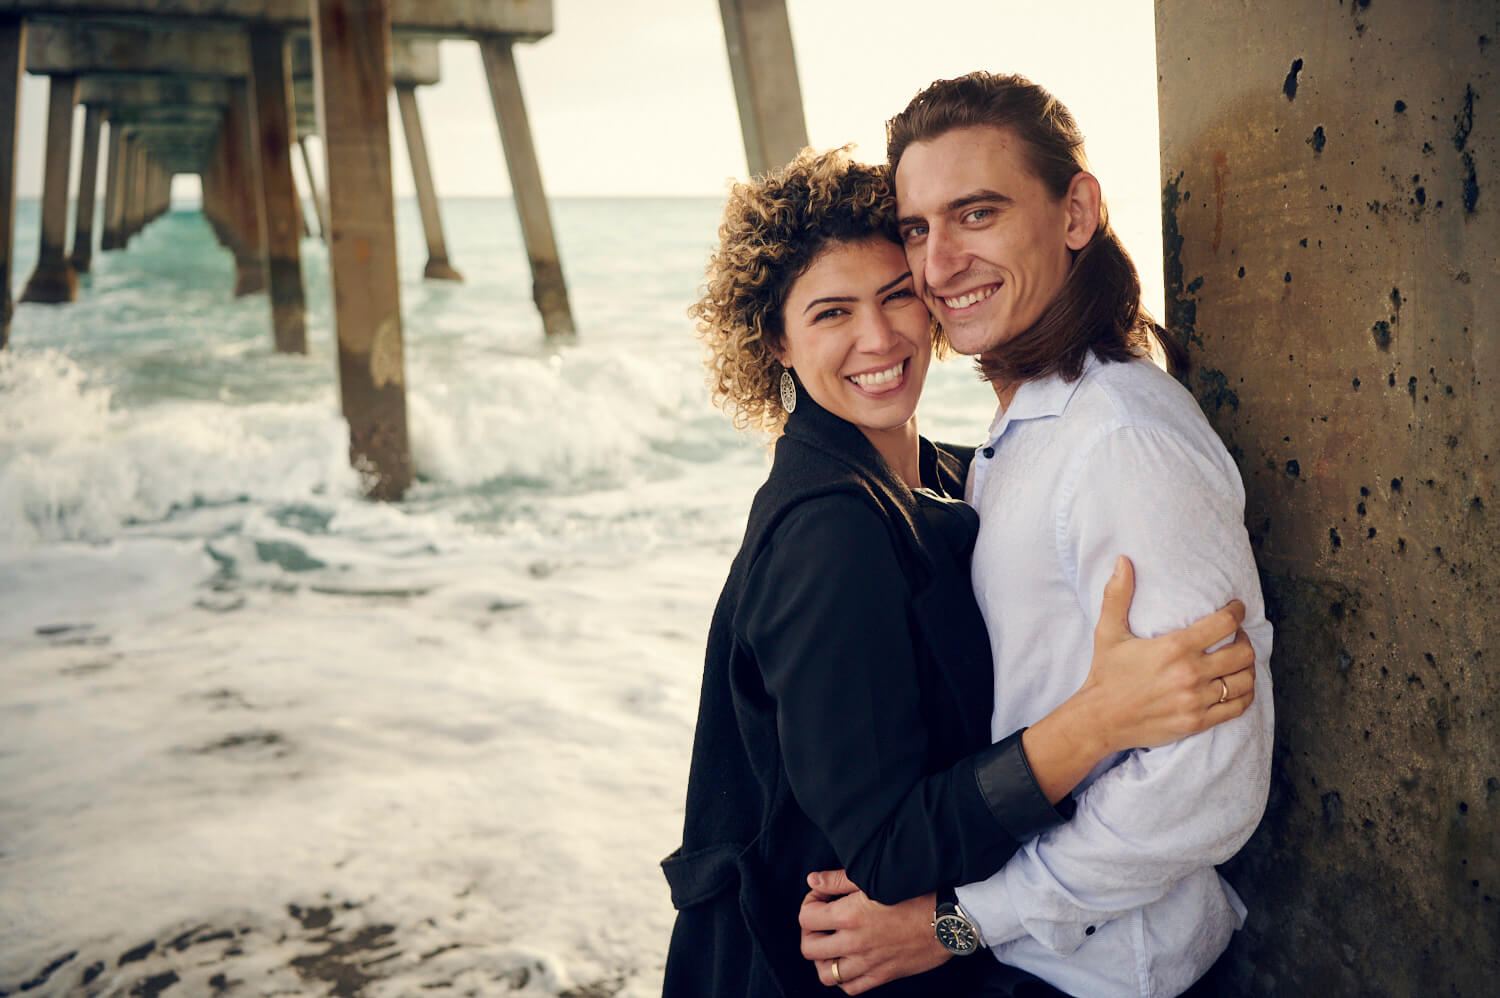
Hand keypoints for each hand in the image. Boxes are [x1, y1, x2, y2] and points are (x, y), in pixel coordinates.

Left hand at [798, 869, 949, 992]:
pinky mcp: (882, 976)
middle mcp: (854, 943)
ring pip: (826, 974)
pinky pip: (850, 988)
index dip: (809, 903)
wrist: (948, 919)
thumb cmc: (916, 893)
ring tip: (833, 943)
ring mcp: (868, 963)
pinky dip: (843, 978)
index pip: (806, 917)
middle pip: (809, 948)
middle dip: (810, 932)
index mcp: (849, 916)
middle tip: (822, 921)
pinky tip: (849, 961)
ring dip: (823, 958)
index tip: (822, 897)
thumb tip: (812, 881)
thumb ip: (838, 880)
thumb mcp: (875, 878)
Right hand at [1084, 555, 1255, 752]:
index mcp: (1174, 647)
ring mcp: (1196, 700)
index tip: (1237, 609)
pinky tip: (1236, 687)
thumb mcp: (1108, 632)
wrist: (1100, 719)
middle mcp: (1190, 673)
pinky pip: (1237, 707)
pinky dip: (1244, 695)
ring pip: (1244, 681)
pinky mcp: (1198, 721)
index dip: (1237, 612)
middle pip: (1243, 652)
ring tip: (1238, 662)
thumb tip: (1123, 561)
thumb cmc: (1106, 674)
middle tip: (1237, 637)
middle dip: (1245, 641)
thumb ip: (1117, 595)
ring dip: (1246, 669)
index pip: (1224, 624)